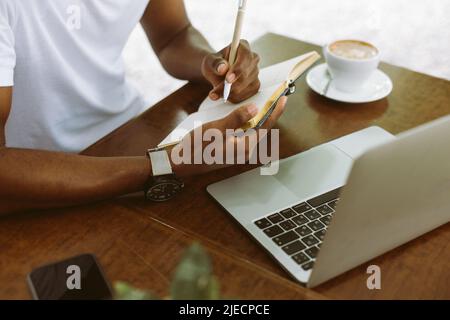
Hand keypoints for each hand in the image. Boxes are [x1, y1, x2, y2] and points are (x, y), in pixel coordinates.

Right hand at [170, 96, 287, 176]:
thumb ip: (236, 119)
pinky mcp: (231, 150)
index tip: (283, 98)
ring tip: (263, 104)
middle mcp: (244, 151)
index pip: (265, 126)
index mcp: (244, 147)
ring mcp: (238, 151)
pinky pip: (245, 134)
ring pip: (253, 131)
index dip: (275, 111)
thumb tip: (254, 109)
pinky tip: (244, 115)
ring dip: (258, 117)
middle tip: (276, 98)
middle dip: (269, 113)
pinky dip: (248, 123)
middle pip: (262, 129)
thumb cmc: (196, 148)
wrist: (181, 163)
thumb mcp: (215, 129)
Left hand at [201, 40, 260, 103]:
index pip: (245, 57)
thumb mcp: (210, 61)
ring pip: (246, 87)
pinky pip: (247, 95)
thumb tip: (223, 68)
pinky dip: (234, 98)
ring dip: (231, 94)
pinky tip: (225, 96)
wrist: (216, 73)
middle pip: (246, 75)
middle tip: (216, 92)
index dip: (238, 69)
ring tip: (216, 94)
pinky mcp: (255, 85)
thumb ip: (216, 63)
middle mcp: (253, 58)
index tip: (228, 79)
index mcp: (243, 47)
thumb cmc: (214, 64)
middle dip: (231, 86)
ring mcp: (256, 72)